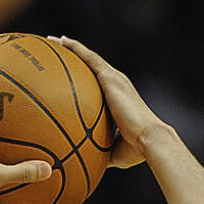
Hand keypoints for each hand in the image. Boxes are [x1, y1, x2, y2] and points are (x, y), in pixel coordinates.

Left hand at [54, 37, 170, 169]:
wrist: (149, 139)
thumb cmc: (136, 149)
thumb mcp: (114, 151)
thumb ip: (100, 151)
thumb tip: (87, 162)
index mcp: (119, 99)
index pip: (99, 84)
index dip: (86, 77)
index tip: (72, 74)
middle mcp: (118, 84)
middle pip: (93, 66)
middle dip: (76, 57)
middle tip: (58, 51)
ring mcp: (115, 79)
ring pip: (89, 57)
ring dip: (72, 48)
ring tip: (54, 41)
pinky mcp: (111, 78)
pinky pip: (89, 58)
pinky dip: (75, 48)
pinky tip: (61, 41)